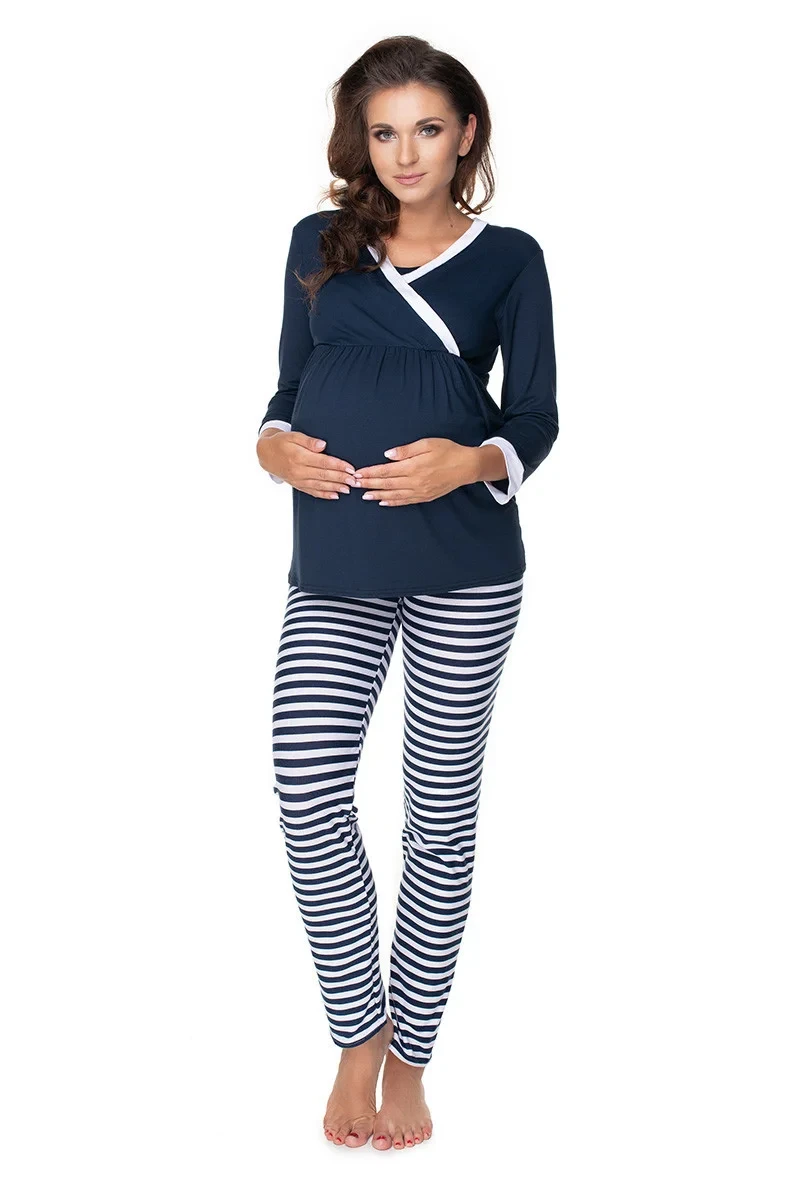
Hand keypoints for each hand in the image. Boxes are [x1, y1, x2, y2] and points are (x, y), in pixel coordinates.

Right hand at [257, 429, 356, 498]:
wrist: (266, 455)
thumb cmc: (282, 442)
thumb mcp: (293, 436)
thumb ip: (308, 441)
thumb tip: (323, 445)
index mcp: (299, 457)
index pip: (323, 462)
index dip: (338, 466)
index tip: (350, 468)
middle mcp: (298, 471)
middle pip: (323, 475)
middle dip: (340, 478)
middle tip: (355, 481)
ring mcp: (298, 480)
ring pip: (319, 485)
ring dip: (335, 487)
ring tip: (348, 489)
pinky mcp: (297, 485)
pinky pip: (312, 492)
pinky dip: (324, 494)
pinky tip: (335, 496)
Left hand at [352, 438, 478, 506]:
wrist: (467, 467)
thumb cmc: (448, 451)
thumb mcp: (427, 444)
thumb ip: (406, 450)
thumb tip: (388, 455)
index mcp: (413, 466)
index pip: (386, 471)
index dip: (370, 473)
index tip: (358, 474)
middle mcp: (415, 481)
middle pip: (387, 483)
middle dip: (369, 484)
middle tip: (355, 485)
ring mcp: (419, 491)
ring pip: (393, 494)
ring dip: (377, 494)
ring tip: (364, 496)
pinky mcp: (425, 497)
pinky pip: (405, 501)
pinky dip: (392, 502)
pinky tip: (383, 501)